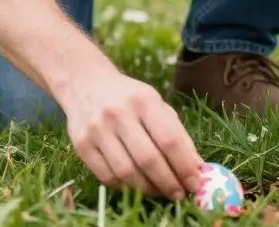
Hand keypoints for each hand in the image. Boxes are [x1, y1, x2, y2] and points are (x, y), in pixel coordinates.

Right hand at [60, 65, 202, 199]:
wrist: (86, 83)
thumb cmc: (129, 97)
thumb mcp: (156, 104)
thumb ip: (177, 133)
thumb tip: (197, 166)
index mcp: (144, 100)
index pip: (169, 139)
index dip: (184, 166)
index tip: (195, 183)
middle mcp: (119, 113)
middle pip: (148, 159)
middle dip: (168, 182)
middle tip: (179, 194)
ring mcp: (97, 129)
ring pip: (126, 172)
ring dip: (147, 189)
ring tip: (160, 192)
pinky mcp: (81, 145)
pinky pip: (106, 176)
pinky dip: (125, 187)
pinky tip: (137, 186)